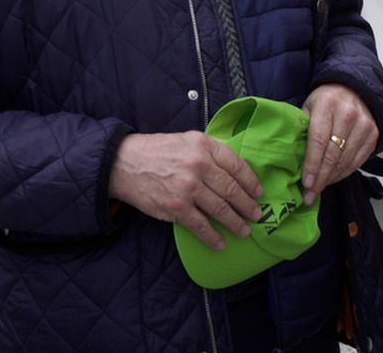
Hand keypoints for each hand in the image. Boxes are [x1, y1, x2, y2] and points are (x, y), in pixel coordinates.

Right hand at [108, 131, 263, 250]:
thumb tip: (234, 169)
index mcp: (204, 146)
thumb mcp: (187, 140)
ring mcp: (188, 188)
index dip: (251, 182)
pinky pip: (200, 226)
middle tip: (256, 215)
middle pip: (232, 189)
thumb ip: (210, 152)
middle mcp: (199, 165)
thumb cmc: (157, 150)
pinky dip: (213, 237)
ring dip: (236, 223)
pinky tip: (221, 243)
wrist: (123, 163)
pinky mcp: (175, 207)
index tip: (258, 192)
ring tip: (244, 231)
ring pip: (220, 209)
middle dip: (247, 205)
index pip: (237, 165)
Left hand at [300, 83, 377, 206]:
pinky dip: (344, 173)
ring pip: (346, 160)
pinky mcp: (373, 134)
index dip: (312, 164)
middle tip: (310, 195)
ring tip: (319, 188)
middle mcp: (348, 114)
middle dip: (321, 178)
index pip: (319, 140)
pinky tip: (333, 178)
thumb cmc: (326, 100)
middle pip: (333, 154)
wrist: (352, 89)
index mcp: (327, 104)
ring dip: (332, 178)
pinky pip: (358, 161)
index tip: (306, 183)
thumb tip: (291, 159)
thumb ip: (301, 128)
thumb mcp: (308, 107)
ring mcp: (364, 124)